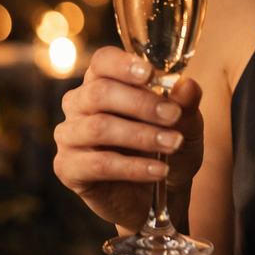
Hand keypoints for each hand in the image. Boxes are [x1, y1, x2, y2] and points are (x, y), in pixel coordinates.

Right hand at [53, 46, 204, 230]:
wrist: (160, 193)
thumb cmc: (166, 147)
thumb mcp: (186, 124)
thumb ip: (186, 105)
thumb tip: (187, 86)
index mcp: (103, 81)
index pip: (103, 61)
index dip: (123, 65)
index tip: (150, 74)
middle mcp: (79, 104)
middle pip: (99, 93)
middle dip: (141, 104)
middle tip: (173, 116)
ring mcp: (69, 135)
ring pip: (99, 128)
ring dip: (142, 136)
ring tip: (173, 144)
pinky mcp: (67, 168)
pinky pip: (99, 164)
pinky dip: (133, 168)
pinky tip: (159, 171)